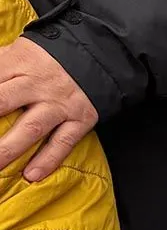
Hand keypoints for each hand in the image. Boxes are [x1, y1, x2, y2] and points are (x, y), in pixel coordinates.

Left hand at [0, 37, 97, 180]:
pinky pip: (63, 142)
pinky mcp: (80, 119)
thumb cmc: (43, 59)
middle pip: (3, 103)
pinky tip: (31, 175)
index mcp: (16, 63)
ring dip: (8, 149)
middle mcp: (37, 84)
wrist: (95, 55)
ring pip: (31, 128)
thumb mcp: (13, 53)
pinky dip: (48, 159)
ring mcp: (59, 104)